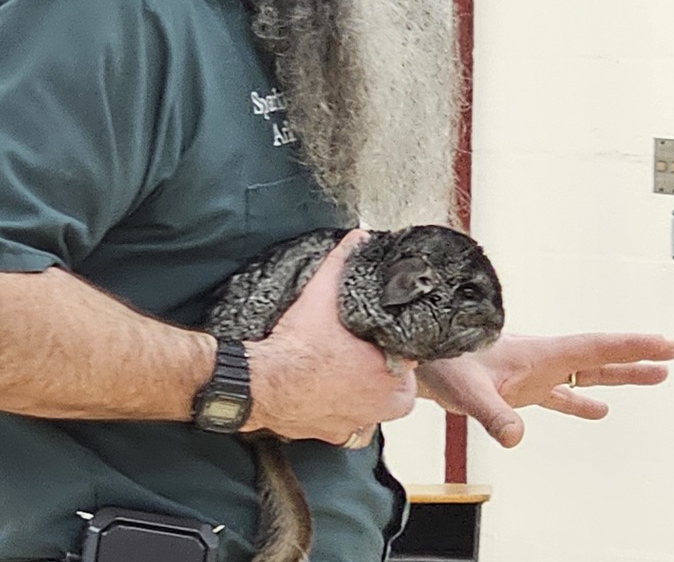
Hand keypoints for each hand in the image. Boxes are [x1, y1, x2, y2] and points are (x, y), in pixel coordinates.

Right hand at [242, 230, 416, 445]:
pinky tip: (330, 394)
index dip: (397, 342)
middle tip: (365, 352)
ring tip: (349, 371)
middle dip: (387, 370)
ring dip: (368, 393)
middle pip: (399, 385)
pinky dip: (344, 413)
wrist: (261, 383)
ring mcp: (359, 424)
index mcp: (391, 373)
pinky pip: (352, 426)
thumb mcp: (321, 295)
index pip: (412, 356)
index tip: (382, 333)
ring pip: (377, 408)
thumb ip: (342, 262)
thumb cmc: (296, 347)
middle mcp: (380, 405)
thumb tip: (358, 237)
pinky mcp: (335, 436)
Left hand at [417, 333, 673, 447]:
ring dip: (618, 376)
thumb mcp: (467, 390)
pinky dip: (581, 401)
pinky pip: (560, 395)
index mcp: (537, 354)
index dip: (630, 346)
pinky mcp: (518, 388)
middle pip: (597, 357)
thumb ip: (492, 413)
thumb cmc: (440, 362)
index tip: (664, 342)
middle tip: (672, 352)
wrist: (417, 355)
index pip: (593, 348)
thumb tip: (515, 438)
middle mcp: (539, 360)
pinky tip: (599, 410)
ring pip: (584, 374)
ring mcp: (531, 373)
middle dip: (635, 356)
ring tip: (655, 377)